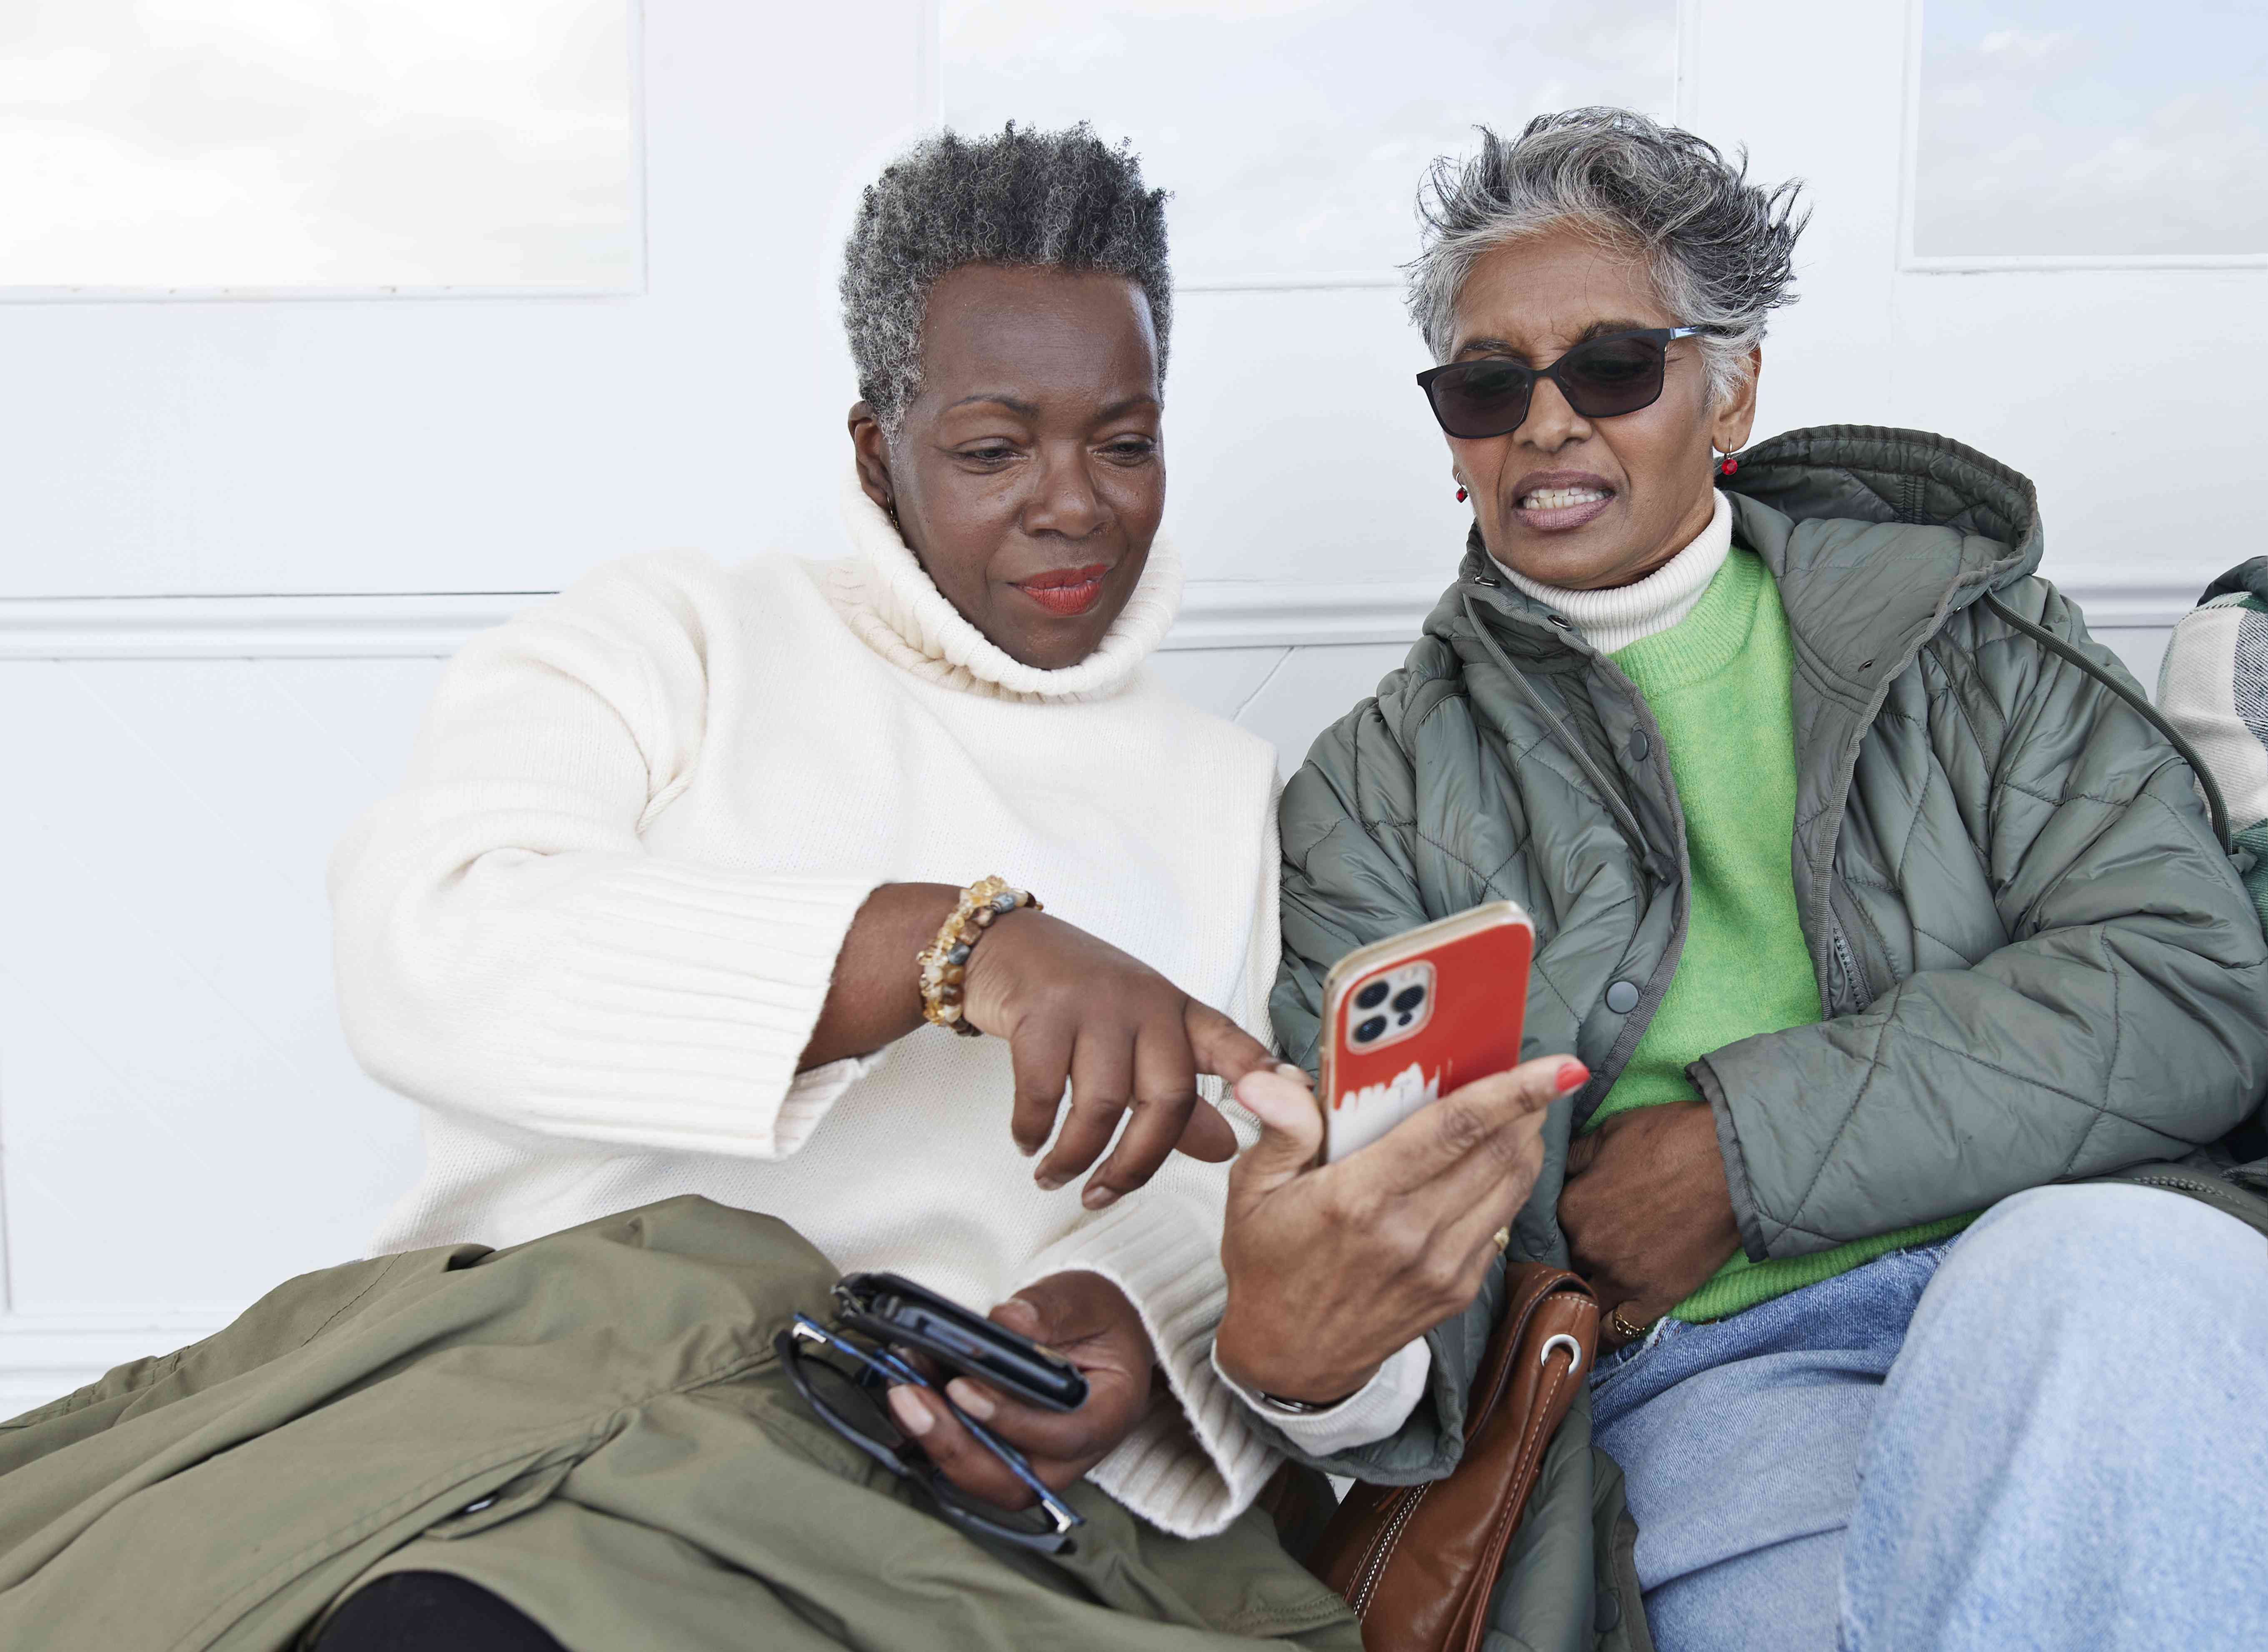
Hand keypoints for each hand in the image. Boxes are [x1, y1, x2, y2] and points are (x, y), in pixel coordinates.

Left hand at [884, 1270, 1150, 1510]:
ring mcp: (1038, 1463)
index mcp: (1110, 1413)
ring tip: (903, 1390)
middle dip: (956, 1446)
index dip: (1012, 1420)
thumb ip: (1051, 1309)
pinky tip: (909, 1390)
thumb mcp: (1084, 1299)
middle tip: (911, 1397)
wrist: (1095, 1334)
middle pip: (1016, 1480)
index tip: (964, 1388)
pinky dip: (934, 1432)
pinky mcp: (1006, 1456)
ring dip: (936, 1441)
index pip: (1065, 1435)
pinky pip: (967, 1461)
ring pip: (984, 1479)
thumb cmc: (1097, 1318)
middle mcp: (1075, 1455)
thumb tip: (1008, 1322)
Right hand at [962, 910, 1272, 1207]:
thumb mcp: (1135, 1036)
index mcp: (1175, 1011)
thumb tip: (1224, 1149)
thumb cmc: (1076, 996)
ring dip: (1075, 1157)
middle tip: (1104, 1195)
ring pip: (1103, 1103)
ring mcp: (1094, 1003)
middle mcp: (1144, 1003)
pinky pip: (1042, 1089)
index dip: (1260, 1074)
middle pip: (1168, 1098)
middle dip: (1136, 1163)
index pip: (1229, 1043)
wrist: (1005, 944)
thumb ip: (1176, 1095)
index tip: (1291, 1099)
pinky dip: (1033, 1128)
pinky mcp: (1043, 1010)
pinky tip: (1028, 1141)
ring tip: (1054, 1177)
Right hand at [1212, 1056, 1581, 1403]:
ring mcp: (1442, 1267)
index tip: (1561, 1066)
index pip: (1455, 1129)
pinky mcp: (1458, 1290)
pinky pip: (1501, 1222)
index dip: (1513, 1092)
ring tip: (1523, 1108)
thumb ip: (1279, 1128)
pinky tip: (1496, 1161)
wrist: (1287, 1358)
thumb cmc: (1268, 1262)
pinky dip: (1510, 1182)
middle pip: (1500, 1152)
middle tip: (1537, 1070)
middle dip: (1530, 1105)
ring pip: (1512, 1186)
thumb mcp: (1251, 1190)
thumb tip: (1278, 1078)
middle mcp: (1411, 1233)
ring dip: (1527, 1140)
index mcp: (1361, 1198)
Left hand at [1559, 1101, 1740, 1346]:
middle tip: (1581, 1251)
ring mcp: (1621, 1277)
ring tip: (1581, 1296)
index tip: (1562, 1222)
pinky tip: (1597, 1328)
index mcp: (1571, 1206)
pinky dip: (1604, 1333)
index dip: (1553, 1224)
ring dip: (1579, 1297)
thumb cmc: (1672, 1138)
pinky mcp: (1655, 1298)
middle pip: (1563, 1261)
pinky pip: (1617, 1330)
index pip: (1544, 1225)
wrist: (1733, 1164)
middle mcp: (1588, 1247)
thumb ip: (1573, 1155)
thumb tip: (1552, 1166)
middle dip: (1568, 1256)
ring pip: (1582, 1300)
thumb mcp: (1610, 1132)